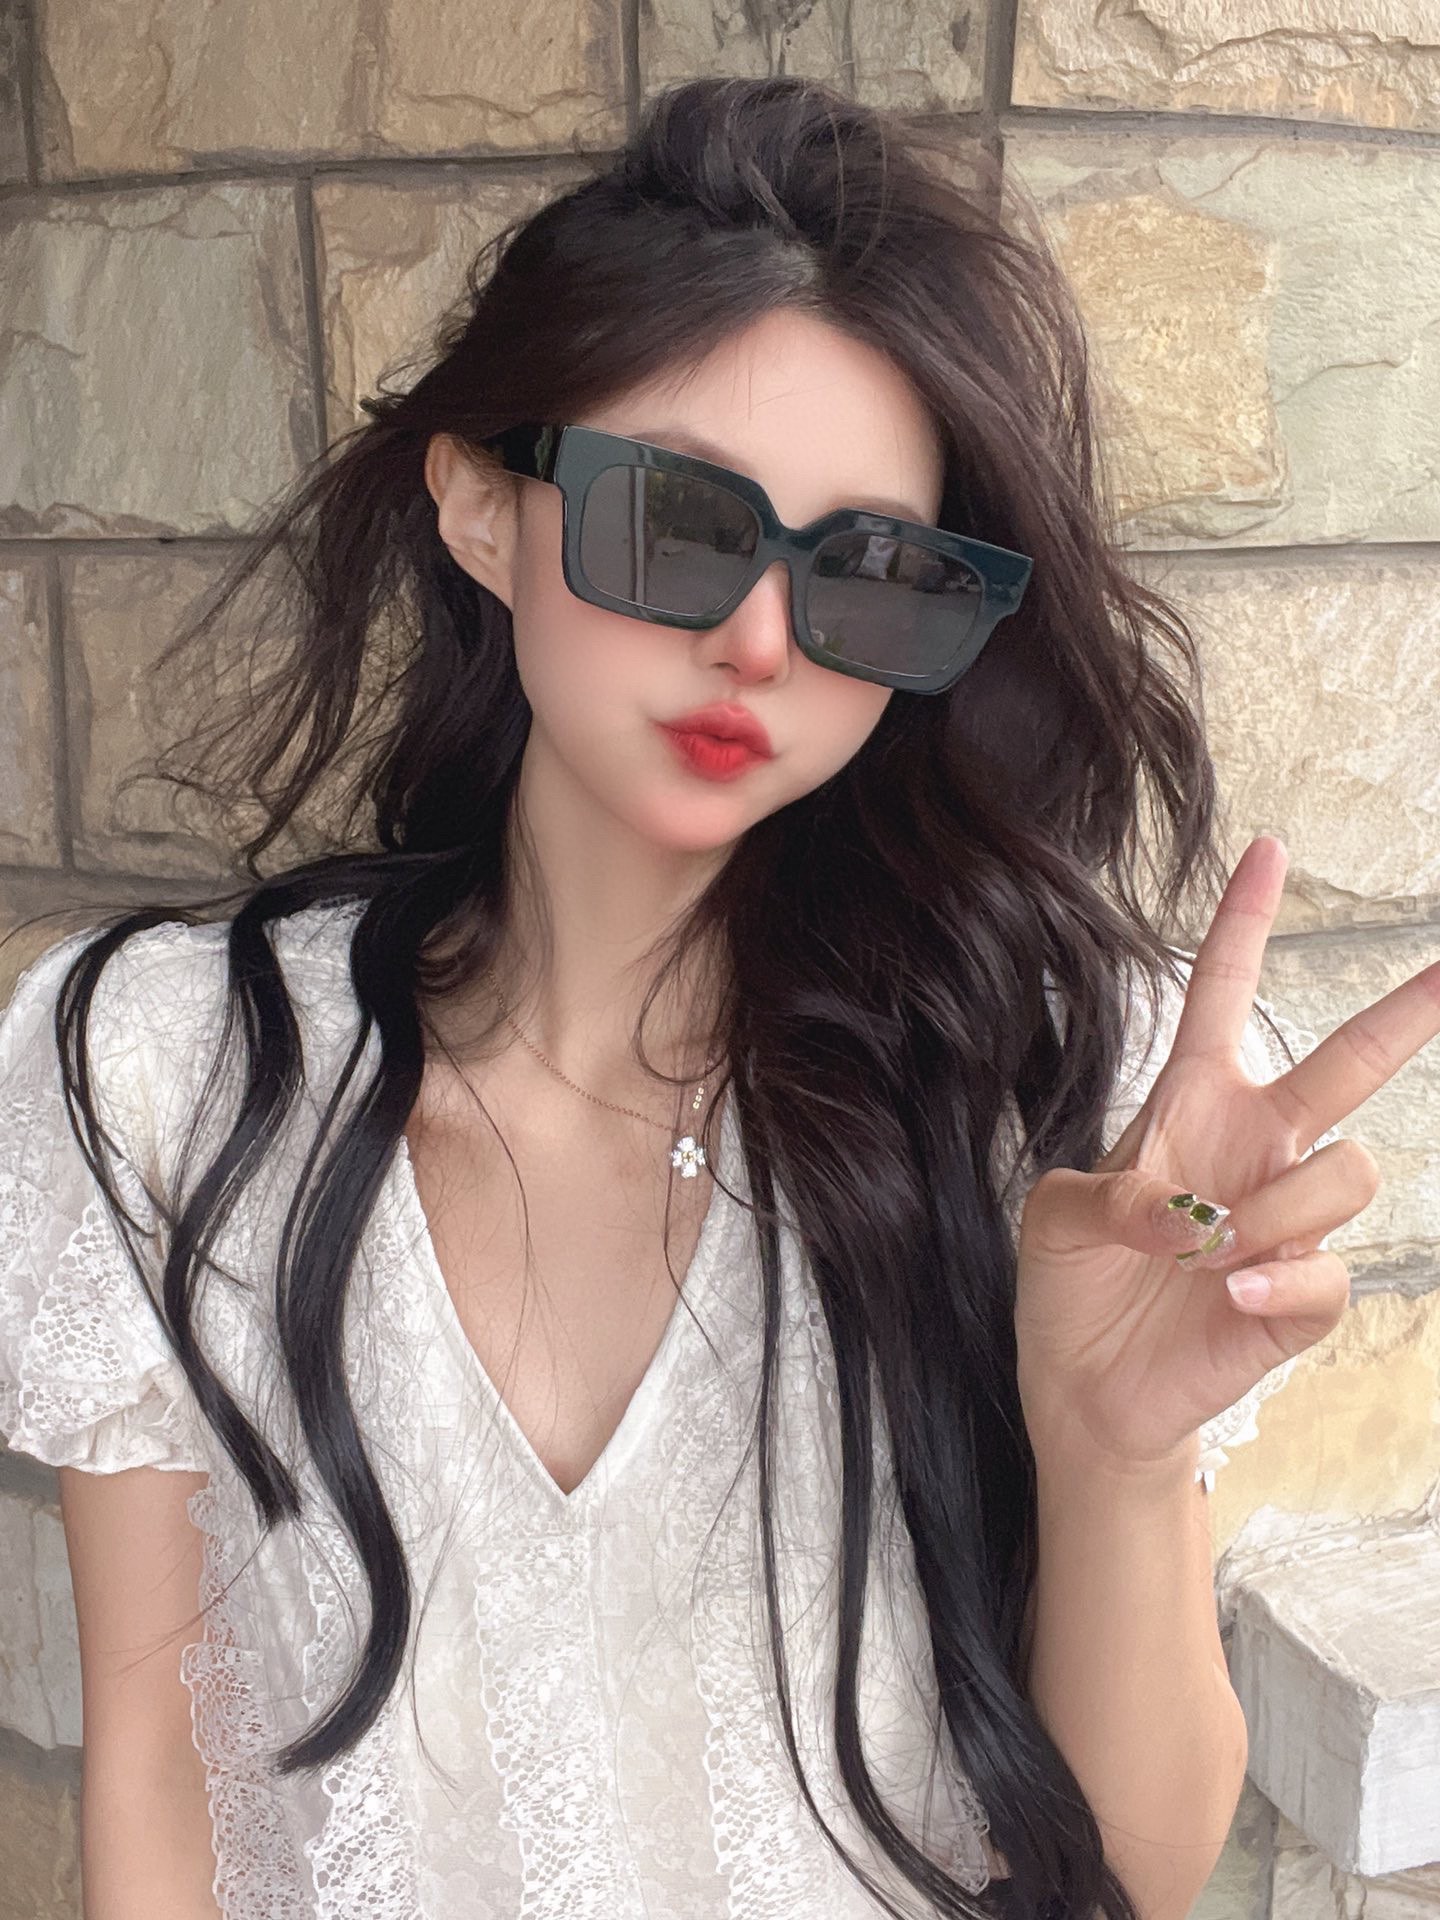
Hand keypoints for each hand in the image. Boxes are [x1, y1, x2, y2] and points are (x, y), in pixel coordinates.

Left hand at [1014, 835, 1439, 1476]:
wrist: (1084, 1385)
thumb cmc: (1074, 1285)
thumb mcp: (1057, 1216)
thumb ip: (1110, 1194)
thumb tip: (1187, 1214)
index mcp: (1191, 1105)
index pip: (1223, 994)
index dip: (1243, 922)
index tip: (1266, 850)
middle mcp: (1255, 1149)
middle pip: (1349, 1064)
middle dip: (1406, 1015)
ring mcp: (1287, 1221)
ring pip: (1351, 1171)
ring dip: (1277, 1209)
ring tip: (1207, 1252)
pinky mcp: (1302, 1296)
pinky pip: (1329, 1272)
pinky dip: (1275, 1284)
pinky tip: (1226, 1296)